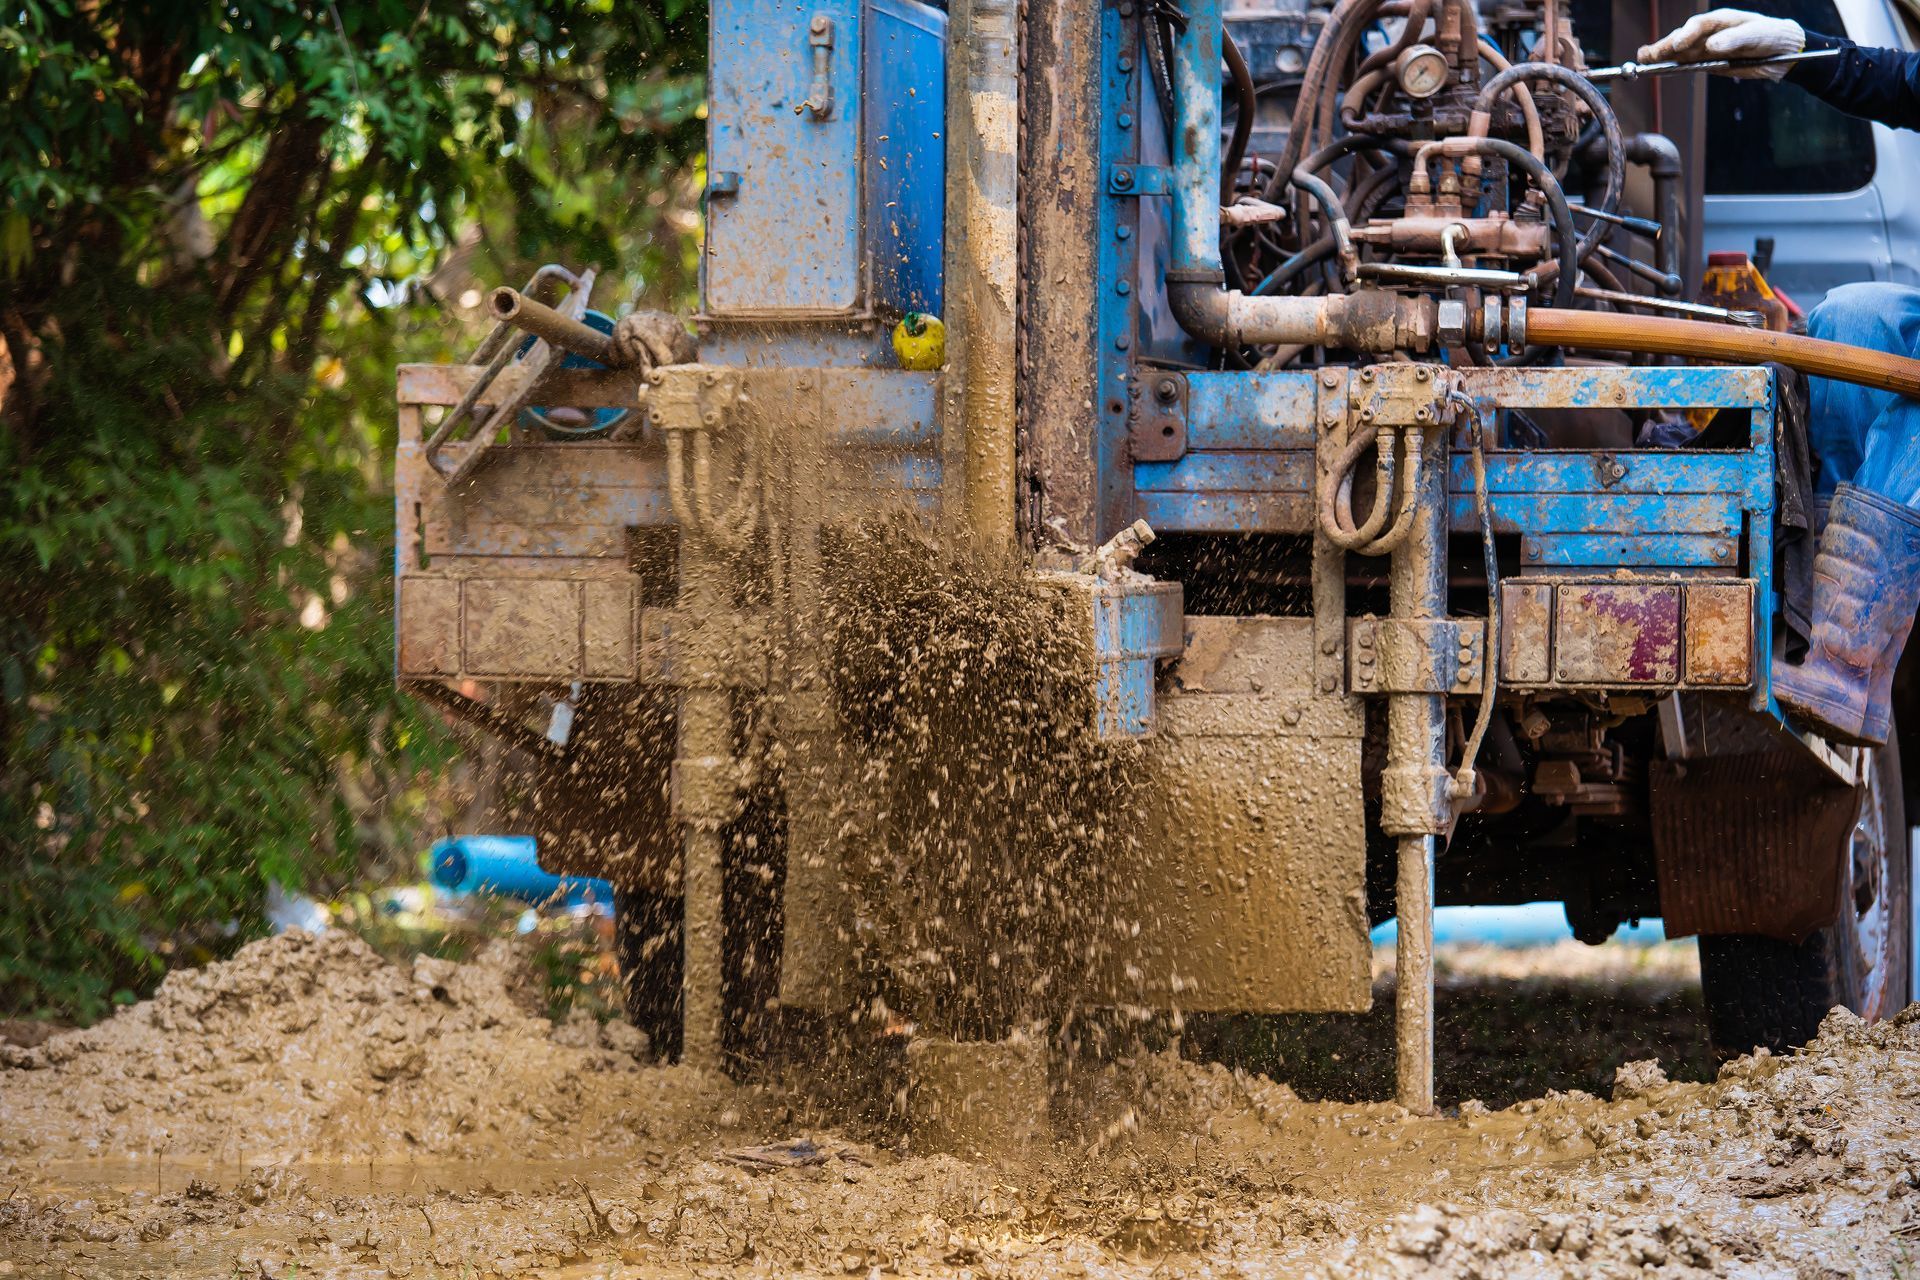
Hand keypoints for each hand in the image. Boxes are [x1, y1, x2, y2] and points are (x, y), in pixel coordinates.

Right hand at [1637, 8, 1805, 77]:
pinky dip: (1670, 67)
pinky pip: (1685, 64)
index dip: (1686, 34)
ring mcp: (1707, 48)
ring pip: (1679, 51)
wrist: (1784, 53)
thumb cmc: (1772, 37)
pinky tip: (1655, 68)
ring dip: (1661, 56)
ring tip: (1643, 61)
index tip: (1676, 45)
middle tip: (1648, 55)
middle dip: (1665, 46)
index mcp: (1722, 20)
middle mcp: (1710, 33)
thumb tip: (1711, 45)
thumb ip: (1735, 39)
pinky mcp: (1706, 62)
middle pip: (1683, 37)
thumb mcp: (1757, 35)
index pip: (1698, 25)